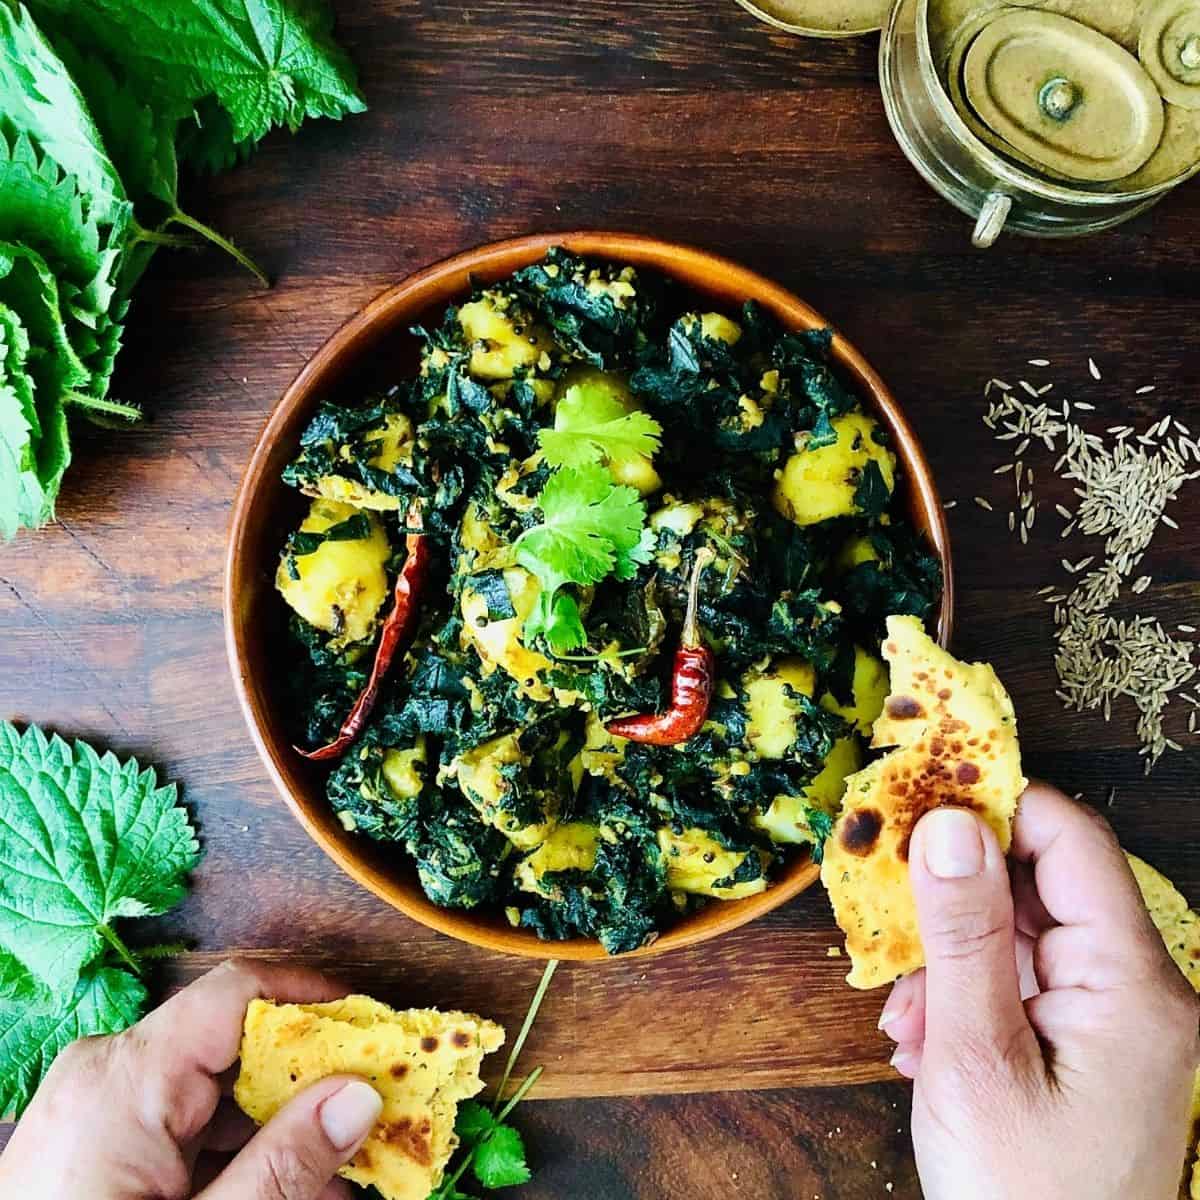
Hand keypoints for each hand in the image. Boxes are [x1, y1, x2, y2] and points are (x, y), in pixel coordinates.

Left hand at [0, 959, 383, 1199]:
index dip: (314, 999)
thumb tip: (361, 1096)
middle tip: (368, 1121)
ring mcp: (93, 1105)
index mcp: (125, 1076)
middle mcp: (105, 1071)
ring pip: (211, 1090)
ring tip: (333, 1176)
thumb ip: (283, 1165)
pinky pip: (179, 1125)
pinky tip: (277, 1188)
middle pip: (233, 1044)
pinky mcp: (91, 1139)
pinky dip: (231, 1151)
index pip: (239, 992)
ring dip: (274, 1127)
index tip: (372, 1031)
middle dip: (305, 1084)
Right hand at [879, 783, 1199, 1199]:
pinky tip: (926, 1042)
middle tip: (889, 928)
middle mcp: (1140, 992)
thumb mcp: (976, 1059)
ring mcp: (1117, 1022)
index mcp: (1133, 985)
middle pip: (1041, 887)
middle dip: (956, 900)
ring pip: (1022, 936)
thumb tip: (948, 823)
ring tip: (907, 1018)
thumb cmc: (1021, 1198)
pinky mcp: (1090, 1048)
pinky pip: (1024, 985)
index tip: (916, 803)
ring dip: (951, 959)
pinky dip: (968, 997)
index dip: (996, 808)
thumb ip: (964, 934)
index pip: (1071, 841)